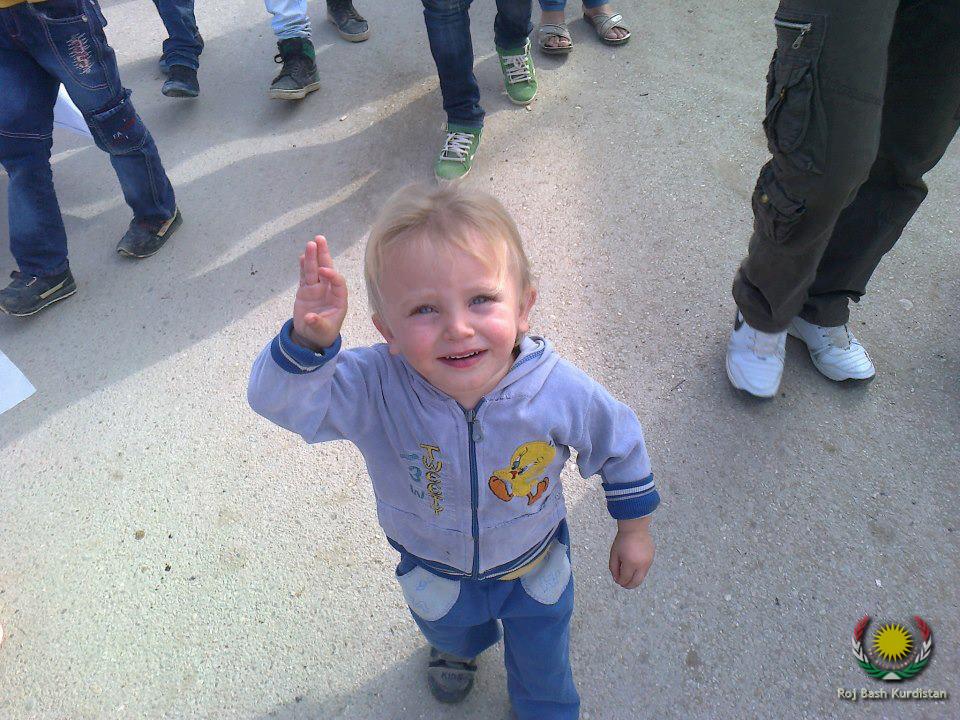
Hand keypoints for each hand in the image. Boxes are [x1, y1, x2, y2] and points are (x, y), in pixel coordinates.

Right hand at [291, 236, 347, 351]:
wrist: (312, 337)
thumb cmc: (322, 334)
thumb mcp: (322, 332)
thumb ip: (317, 324)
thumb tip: (310, 318)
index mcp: (338, 299)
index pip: (337, 282)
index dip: (331, 275)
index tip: (322, 270)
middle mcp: (328, 291)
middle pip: (327, 269)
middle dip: (324, 255)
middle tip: (320, 239)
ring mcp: (316, 289)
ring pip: (314, 270)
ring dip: (312, 257)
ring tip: (310, 244)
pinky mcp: (306, 291)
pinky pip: (304, 277)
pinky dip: (303, 267)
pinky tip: (301, 256)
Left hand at [609, 516, 654, 588]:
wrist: (635, 528)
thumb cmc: (622, 540)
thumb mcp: (614, 554)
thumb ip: (613, 568)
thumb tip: (617, 579)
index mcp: (630, 563)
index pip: (625, 579)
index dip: (620, 581)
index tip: (617, 580)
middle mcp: (641, 564)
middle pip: (636, 582)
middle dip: (628, 585)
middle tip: (623, 584)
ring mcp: (648, 562)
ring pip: (642, 577)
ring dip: (634, 579)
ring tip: (628, 576)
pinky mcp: (652, 559)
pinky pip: (645, 569)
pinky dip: (639, 572)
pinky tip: (633, 567)